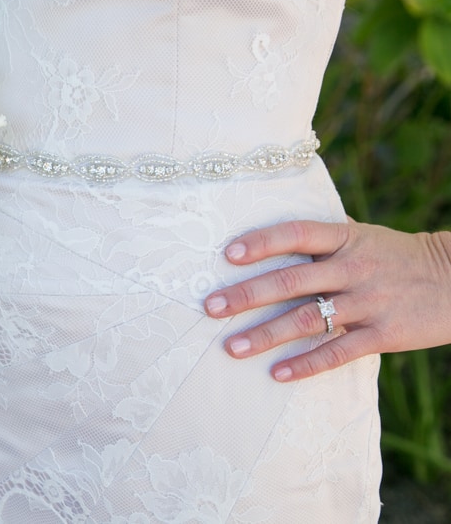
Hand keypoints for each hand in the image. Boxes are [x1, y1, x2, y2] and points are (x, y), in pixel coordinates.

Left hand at [203, 218, 450, 380]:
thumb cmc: (395, 257)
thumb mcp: (361, 237)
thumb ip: (320, 241)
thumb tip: (264, 237)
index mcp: (344, 238)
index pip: (295, 234)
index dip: (261, 243)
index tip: (227, 255)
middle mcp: (353, 267)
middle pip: (291, 281)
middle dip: (246, 295)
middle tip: (210, 307)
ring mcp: (369, 301)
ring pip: (307, 319)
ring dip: (265, 335)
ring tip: (231, 347)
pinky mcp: (384, 334)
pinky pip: (338, 351)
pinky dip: (306, 363)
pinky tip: (277, 373)